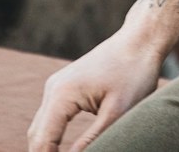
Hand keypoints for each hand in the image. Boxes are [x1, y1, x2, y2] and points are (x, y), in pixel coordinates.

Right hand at [27, 26, 164, 151]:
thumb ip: (91, 140)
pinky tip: (64, 150)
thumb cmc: (134, 73)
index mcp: (63, 94)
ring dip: (48, 147)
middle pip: (37, 136)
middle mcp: (54, 88)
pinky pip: (51, 117)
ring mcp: (58, 85)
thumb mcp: (116, 113)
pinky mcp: (66, 86)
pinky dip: (53, 136)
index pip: (43, 141)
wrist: (141, 39)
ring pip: (42, 127)